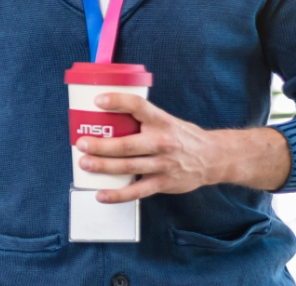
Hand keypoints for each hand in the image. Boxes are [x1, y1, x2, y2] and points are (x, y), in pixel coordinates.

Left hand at [74, 92, 290, 203]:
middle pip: (127, 144)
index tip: (98, 100)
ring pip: (128, 166)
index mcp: (161, 120)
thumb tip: (105, 113)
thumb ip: (141, 119)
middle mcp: (162, 142)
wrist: (213, 158)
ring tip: (85, 164)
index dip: (118, 101)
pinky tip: (101, 195)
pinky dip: (118, 195)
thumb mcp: (166, 120)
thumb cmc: (182, 136)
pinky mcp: (163, 183)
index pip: (138, 106)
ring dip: (104, 166)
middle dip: (102, 145)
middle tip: (82, 143)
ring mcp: (163, 165)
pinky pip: (137, 191)